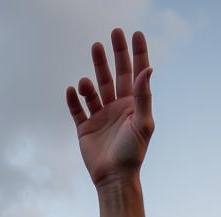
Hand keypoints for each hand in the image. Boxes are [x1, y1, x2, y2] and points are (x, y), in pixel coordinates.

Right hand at [66, 28, 153, 188]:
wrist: (114, 179)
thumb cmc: (132, 153)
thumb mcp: (142, 123)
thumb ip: (144, 96)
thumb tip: (148, 69)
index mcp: (133, 105)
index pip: (136, 74)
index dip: (137, 54)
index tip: (135, 34)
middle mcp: (117, 108)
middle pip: (114, 75)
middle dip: (113, 55)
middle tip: (111, 34)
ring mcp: (100, 117)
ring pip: (94, 90)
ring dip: (91, 77)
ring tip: (87, 74)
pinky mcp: (85, 129)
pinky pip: (76, 110)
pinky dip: (73, 99)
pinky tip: (72, 89)